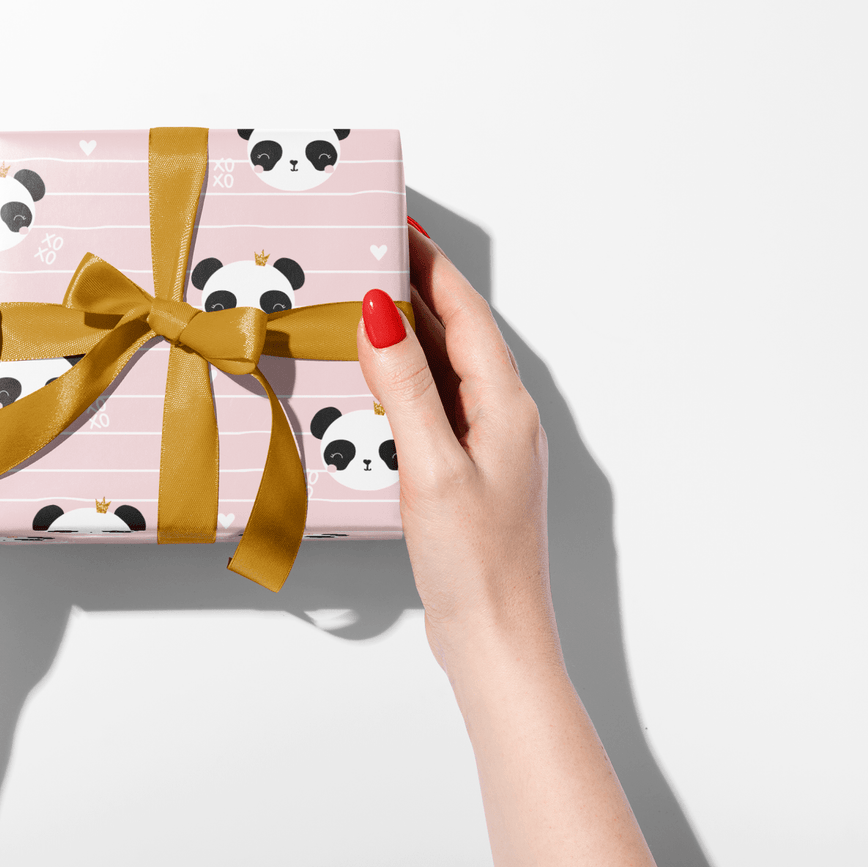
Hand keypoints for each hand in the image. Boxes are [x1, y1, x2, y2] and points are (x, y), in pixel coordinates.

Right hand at [357, 227, 551, 669]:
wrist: (497, 641)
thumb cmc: (474, 564)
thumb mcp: (432, 468)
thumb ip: (406, 388)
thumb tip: (382, 314)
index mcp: (505, 406)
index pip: (465, 313)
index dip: (432, 264)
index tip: (399, 225)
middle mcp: (504, 418)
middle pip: (457, 334)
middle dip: (416, 290)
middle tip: (370, 255)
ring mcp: (488, 448)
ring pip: (445, 371)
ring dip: (407, 335)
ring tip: (362, 306)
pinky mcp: (468, 475)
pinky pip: (435, 407)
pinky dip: (403, 383)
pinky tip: (373, 388)